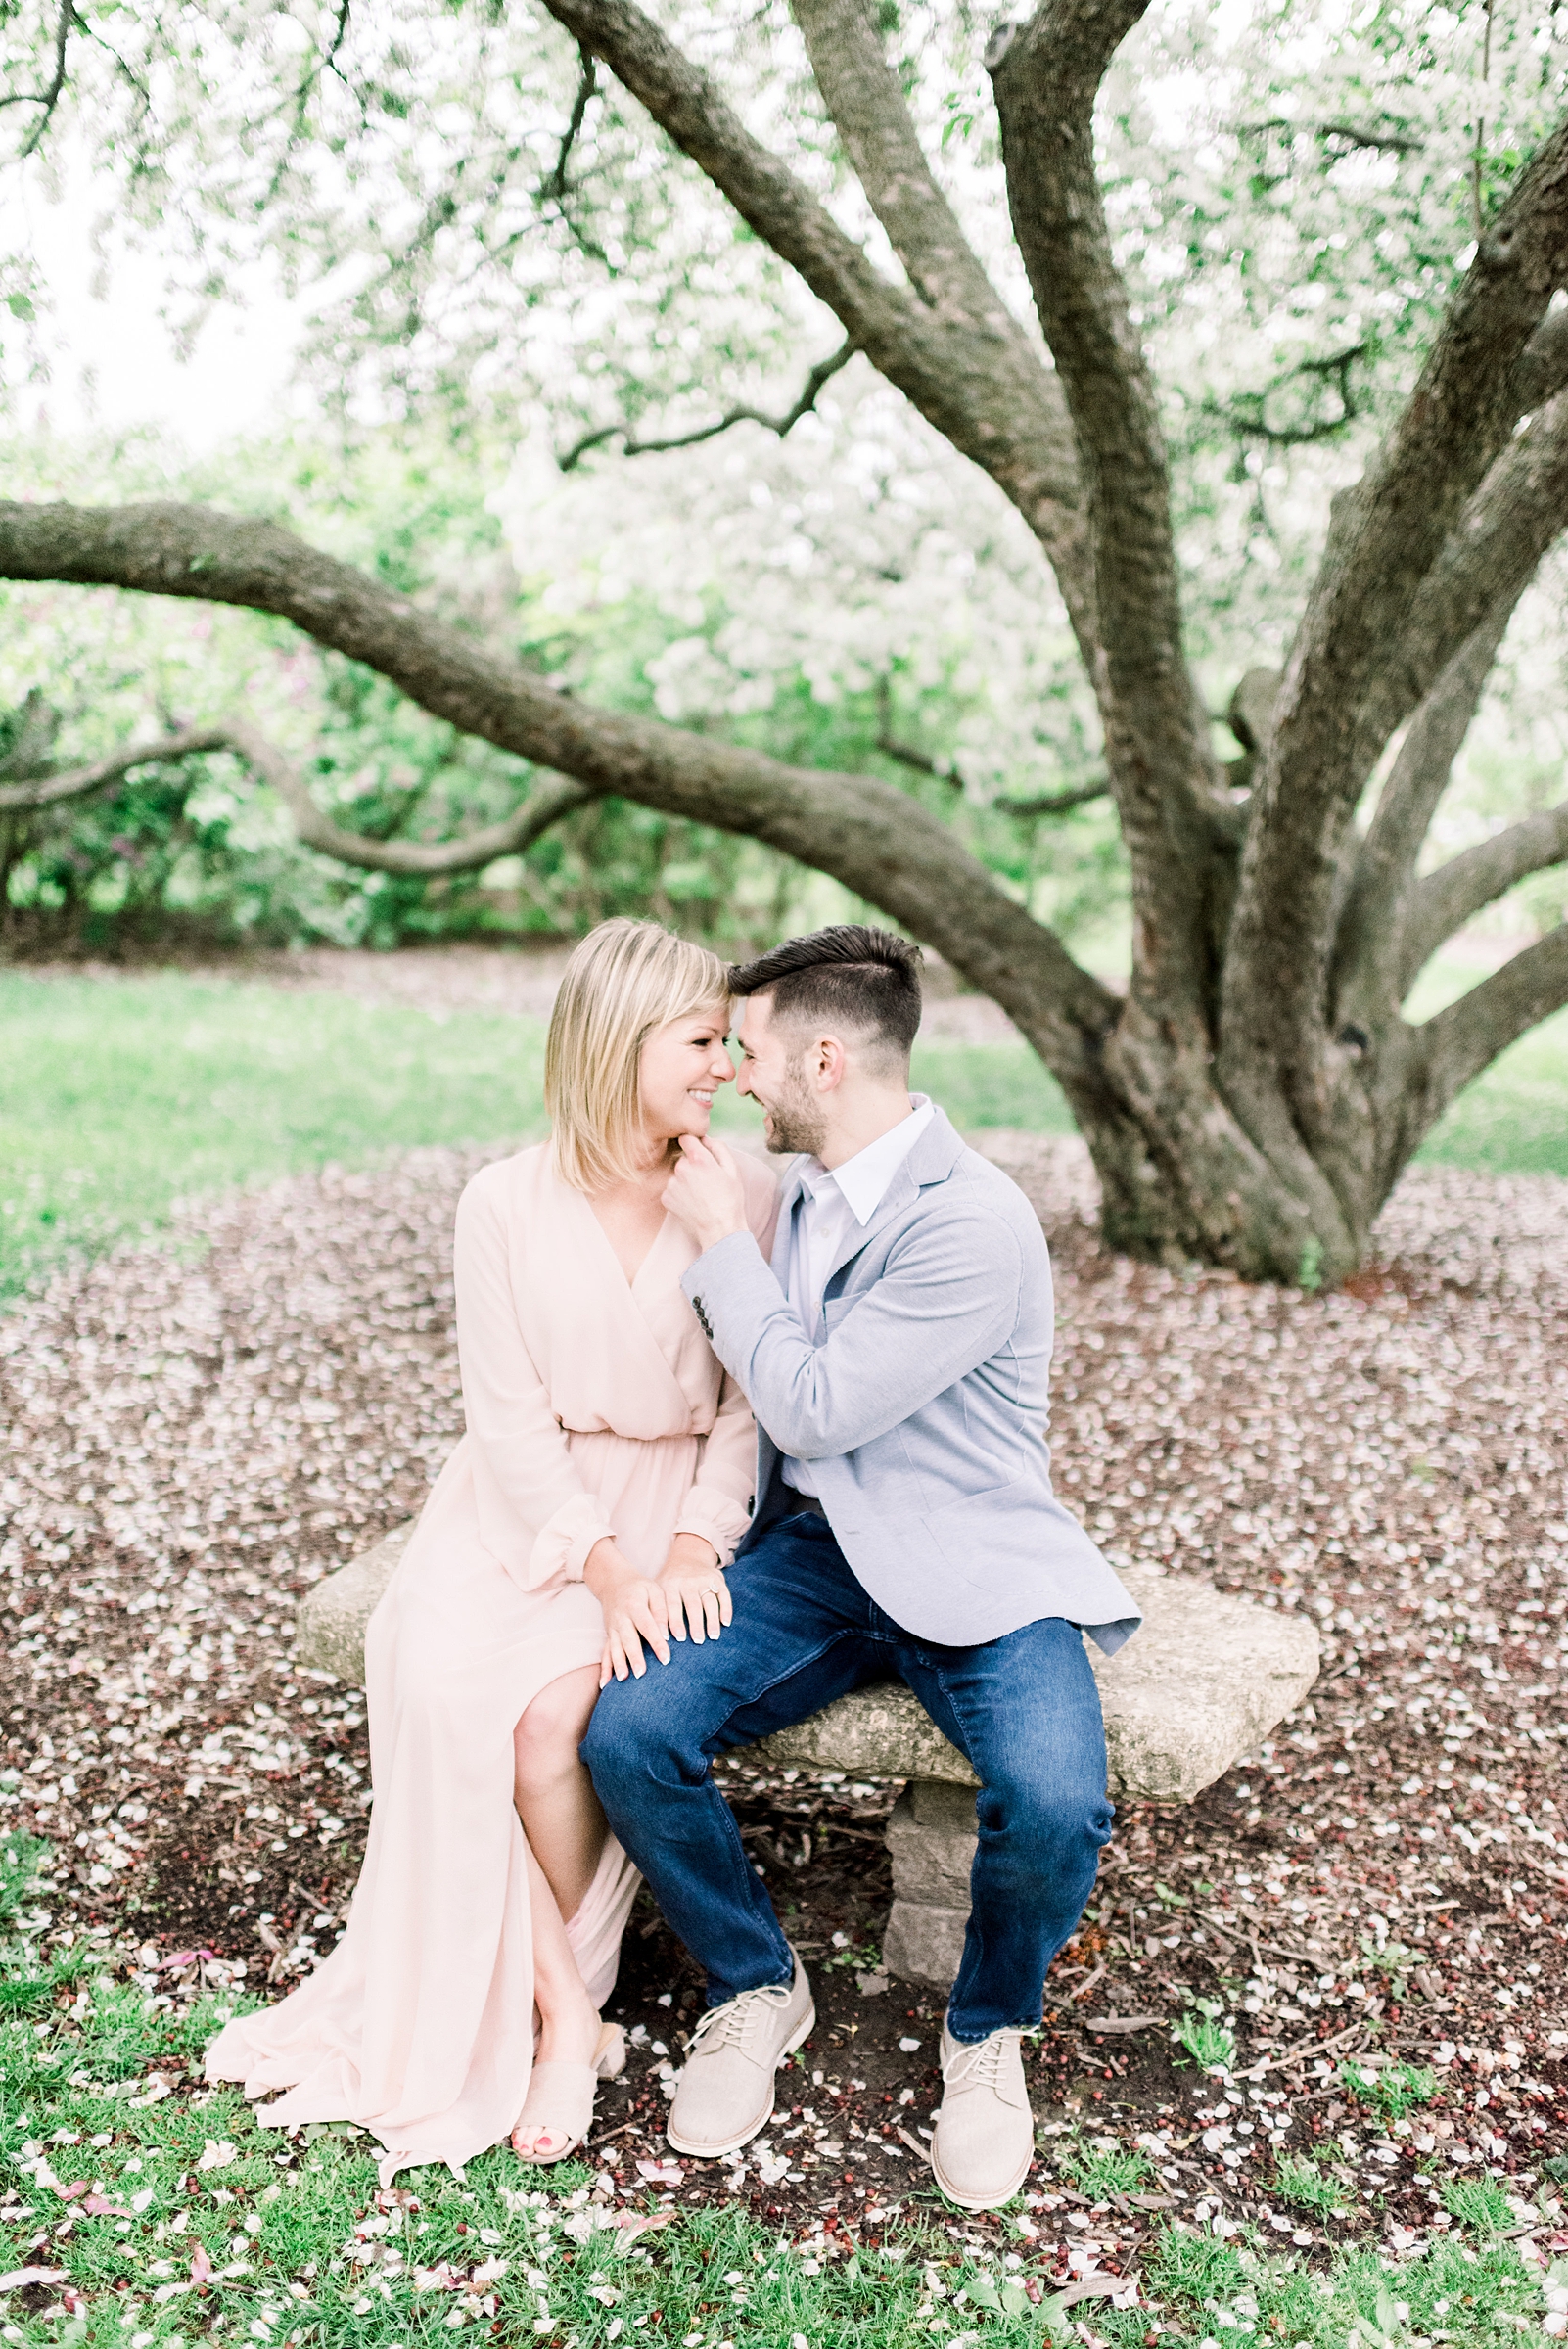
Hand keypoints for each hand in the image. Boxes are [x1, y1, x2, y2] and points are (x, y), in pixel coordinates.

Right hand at [584, 1538, 672, 1686]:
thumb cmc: (639, 1587)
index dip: (656, 1642)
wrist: (612, 1582)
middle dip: (635, 1657)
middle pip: (628, 1640)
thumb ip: (661, 1610)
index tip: (666, 1658)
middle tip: (642, 1674)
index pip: (647, 1626)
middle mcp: (621, 1619)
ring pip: (615, 1648)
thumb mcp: (653, 1590)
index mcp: (634, 1606)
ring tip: (624, 1680)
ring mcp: (612, 1629)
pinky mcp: (608, 1636)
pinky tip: (604, 1684)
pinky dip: (604, 1669)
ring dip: (618, 1665)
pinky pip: (605, 1654)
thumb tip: (668, 1633)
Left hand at [659, 1531, 731, 1645]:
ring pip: (709, 1601)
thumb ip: (656, 1607)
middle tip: (698, 1641)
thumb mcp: (659, 1587)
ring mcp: (704, 1580)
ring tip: (713, 1636)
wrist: (688, 1556)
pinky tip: (725, 1623)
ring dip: (712, 1620)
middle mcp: (688, 1581)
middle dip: (695, 1624)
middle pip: (692, 1605)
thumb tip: (653, 1635)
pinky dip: (726, 1609)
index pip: (672, 1605)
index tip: (677, 1639)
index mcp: (670, 1584)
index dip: (675, 1622)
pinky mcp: (718, 1579)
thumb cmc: (670, 1581)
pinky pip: (724, 1595)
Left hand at [662, 1133, 748, 1254]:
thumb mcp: (733, 1171)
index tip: (698, 1150)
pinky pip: (672, 1189)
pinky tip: (692, 1203)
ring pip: (677, 1175)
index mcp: (699, 1159)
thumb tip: (706, 1138)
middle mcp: (681, 1169)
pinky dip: (679, 1194)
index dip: (693, 1142)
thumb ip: (719, 1148)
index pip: (686, 1138)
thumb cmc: (730, 1201)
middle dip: (692, 1165)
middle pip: (683, 1158)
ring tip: (700, 1195)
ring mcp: (672, 1184)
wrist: (720, 1231)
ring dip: (685, 1180)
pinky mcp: (666, 1198)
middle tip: (706, 1181)